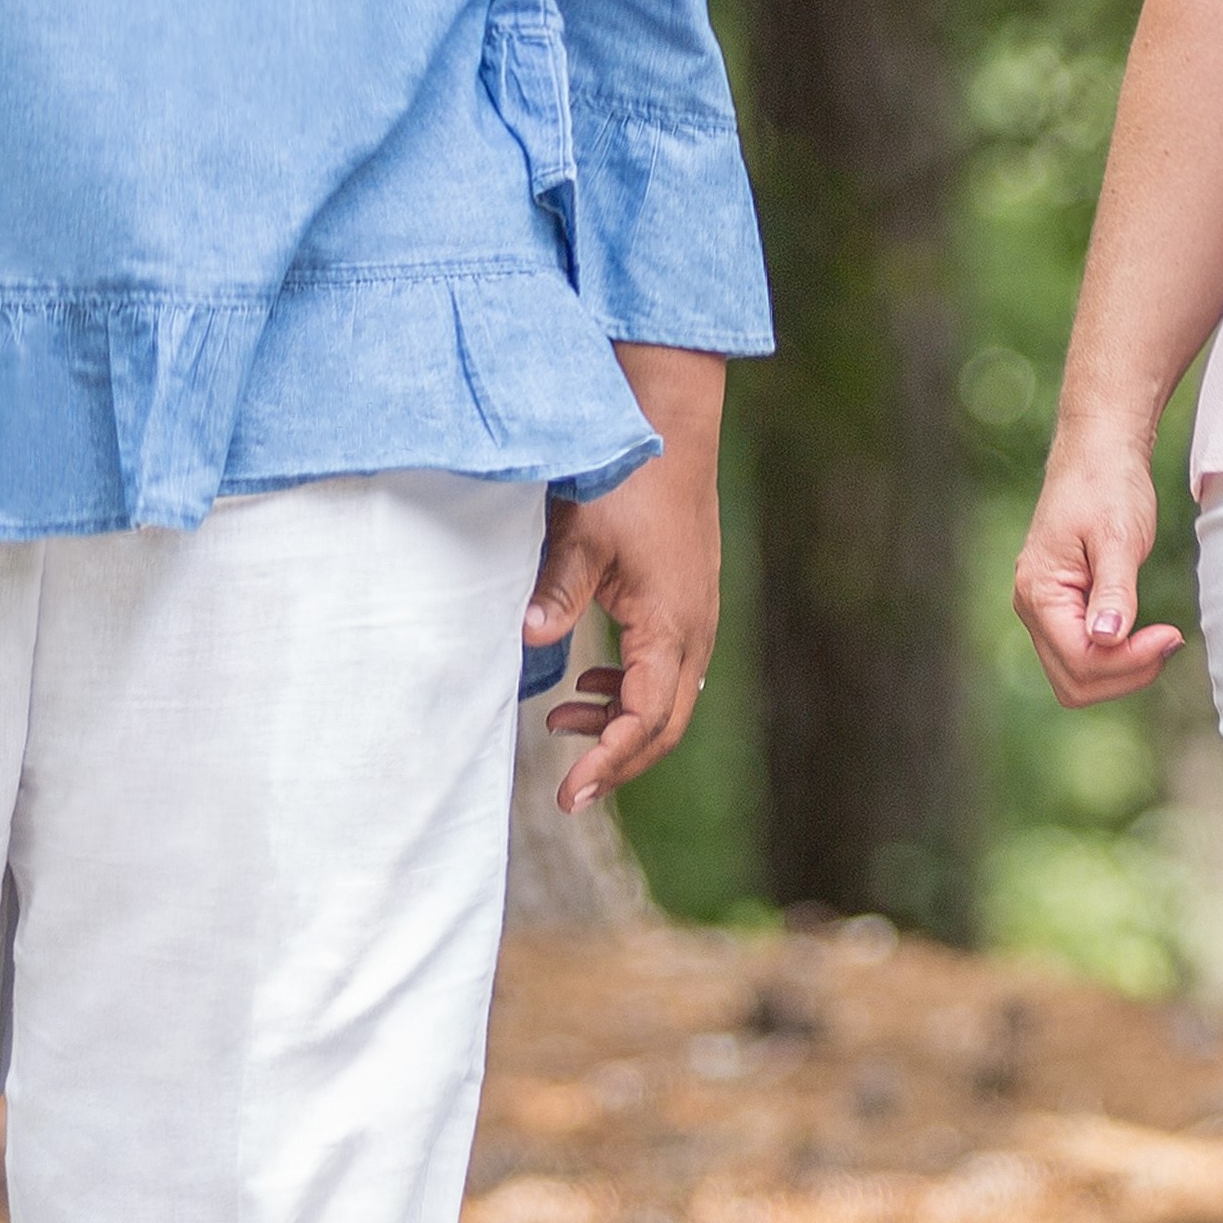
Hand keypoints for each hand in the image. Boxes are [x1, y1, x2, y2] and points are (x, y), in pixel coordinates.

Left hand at [532, 358, 726, 809]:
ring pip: (668, 699)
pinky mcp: (686, 601)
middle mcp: (694, 629)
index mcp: (670, 624)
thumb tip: (527, 638)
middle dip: (617, 763)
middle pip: (665, 724)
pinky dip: (628, 691)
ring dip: (619, 725)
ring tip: (560, 725)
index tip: (569, 793)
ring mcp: (695, 616)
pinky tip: (587, 683)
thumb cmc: (628, 479)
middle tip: (569, 794)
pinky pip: (667, 670)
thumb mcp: (582, 537)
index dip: (608, 762)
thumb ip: (558, 591)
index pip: (645, 719)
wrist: (673, 428)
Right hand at [1013, 424, 1181, 705]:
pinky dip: (1116, 659)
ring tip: (1160, 640)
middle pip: (1074, 681)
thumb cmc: (1107, 486)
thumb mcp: (1117, 537)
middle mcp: (1032, 608)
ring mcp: (1044, 611)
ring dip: (1121, 672)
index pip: (1081, 660)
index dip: (1129, 661)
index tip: (1171, 634)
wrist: (1098, 455)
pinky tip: (1145, 636)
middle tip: (1168, 641)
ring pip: (1076, 676)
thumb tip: (1108, 639)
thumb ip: (1114, 591)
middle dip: (1125, 675)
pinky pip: (1083, 655)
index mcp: (1039, 592)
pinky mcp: (1063, 609)